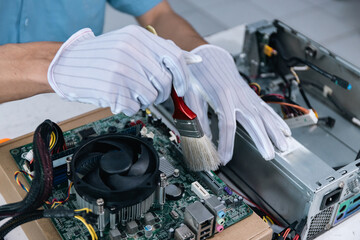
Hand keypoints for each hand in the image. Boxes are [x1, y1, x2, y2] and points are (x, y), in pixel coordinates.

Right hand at [48, 25, 198, 114]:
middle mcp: (131, 52)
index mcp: (137, 38)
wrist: (66, 64)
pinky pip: (135, 107)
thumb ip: (155, 52)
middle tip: (149, 91)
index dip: (183, 76)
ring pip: (152, 97)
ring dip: (143, 99)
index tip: (182, 88)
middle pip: (165, 82)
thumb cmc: (99, 57)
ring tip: (128, 91)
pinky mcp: (113, 90)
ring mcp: (122, 72)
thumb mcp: (128, 44)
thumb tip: (187, 62)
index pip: (174, 58)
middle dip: (161, 92)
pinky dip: (129, 106)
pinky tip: (118, 96)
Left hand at [185, 45, 290, 164]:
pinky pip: (267, 109)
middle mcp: (238, 97)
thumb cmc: (200, 75)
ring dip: (275, 131)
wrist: (211, 57)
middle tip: (268, 156)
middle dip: (262, 139)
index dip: (226, 144)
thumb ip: (197, 115)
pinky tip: (285, 130)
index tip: (224, 159)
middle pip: (252, 120)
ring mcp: (247, 96)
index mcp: (221, 96)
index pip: (227, 125)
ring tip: (284, 146)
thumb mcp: (191, 94)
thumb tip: (204, 137)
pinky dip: (277, 120)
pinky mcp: (251, 96)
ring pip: (264, 115)